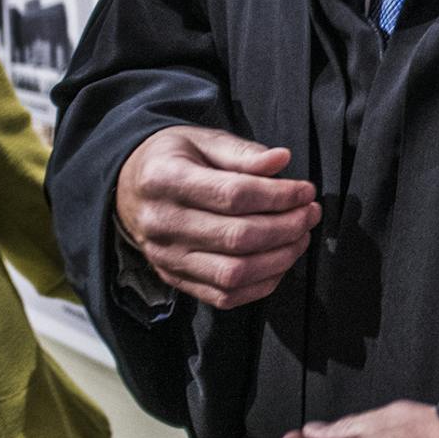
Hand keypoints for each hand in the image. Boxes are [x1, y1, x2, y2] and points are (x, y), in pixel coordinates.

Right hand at [115, 124, 319, 308]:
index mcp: (164, 180)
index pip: (234, 195)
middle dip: (287, 227)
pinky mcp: (175, 279)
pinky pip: (224, 296)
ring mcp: (166, 258)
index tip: (306, 191)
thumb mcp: (202, 140)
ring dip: (279, 259)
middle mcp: (162, 224)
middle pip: (237, 237)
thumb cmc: (173, 159)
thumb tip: (282, 161)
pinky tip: (280, 262)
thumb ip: (242, 152)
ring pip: (233, 273)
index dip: (279, 195)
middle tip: (310, 213)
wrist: (128, 187)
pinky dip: (260, 285)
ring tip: (300, 237)